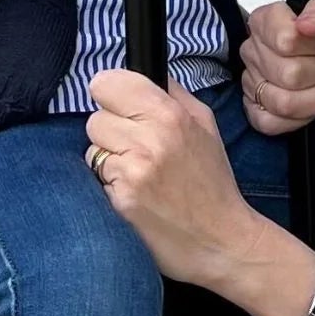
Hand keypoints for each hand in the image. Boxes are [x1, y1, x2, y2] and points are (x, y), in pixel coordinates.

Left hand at [84, 71, 265, 287]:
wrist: (222, 240)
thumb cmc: (212, 183)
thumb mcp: (205, 126)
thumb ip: (174, 94)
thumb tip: (146, 75)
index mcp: (171, 114)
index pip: (107, 83)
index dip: (111, 96)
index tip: (120, 109)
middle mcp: (151, 138)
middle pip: (95, 118)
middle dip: (110, 134)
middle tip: (136, 151)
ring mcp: (134, 171)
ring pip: (92, 149)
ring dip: (107, 161)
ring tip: (138, 175)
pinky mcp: (122, 200)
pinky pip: (97, 180)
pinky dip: (111, 187)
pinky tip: (135, 195)